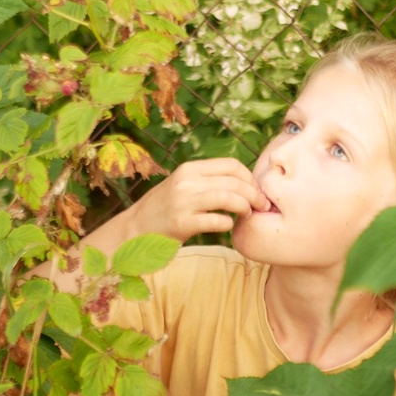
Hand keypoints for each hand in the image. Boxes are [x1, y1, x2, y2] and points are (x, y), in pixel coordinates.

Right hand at [125, 158, 270, 241]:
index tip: (256, 190)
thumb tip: (242, 183)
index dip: (250, 177)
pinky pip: (217, 221)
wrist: (134, 230)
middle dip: (254, 194)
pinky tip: (228, 226)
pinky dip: (228, 223)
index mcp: (189, 169)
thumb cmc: (163, 210)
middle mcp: (186, 181)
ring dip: (246, 207)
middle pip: (234, 181)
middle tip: (262, 206)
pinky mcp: (182, 223)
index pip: (231, 165)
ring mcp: (184, 202)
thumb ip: (206, 181)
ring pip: (229, 198)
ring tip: (249, 215)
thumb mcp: (181, 186)